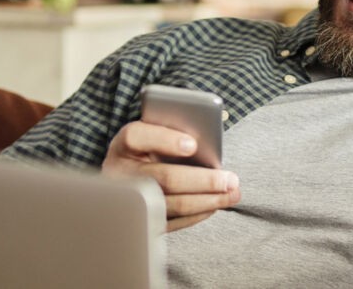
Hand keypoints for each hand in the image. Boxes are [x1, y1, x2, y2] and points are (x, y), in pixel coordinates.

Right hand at [102, 121, 240, 231]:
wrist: (127, 175)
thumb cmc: (150, 149)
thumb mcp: (154, 134)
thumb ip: (173, 131)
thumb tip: (205, 142)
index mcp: (124, 144)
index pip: (137, 136)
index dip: (166, 140)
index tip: (193, 144)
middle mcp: (121, 173)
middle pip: (164, 177)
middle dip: (203, 180)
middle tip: (230, 179)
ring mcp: (129, 201)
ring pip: (172, 203)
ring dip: (207, 200)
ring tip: (232, 194)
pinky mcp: (141, 221)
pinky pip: (173, 221)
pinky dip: (197, 214)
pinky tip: (215, 205)